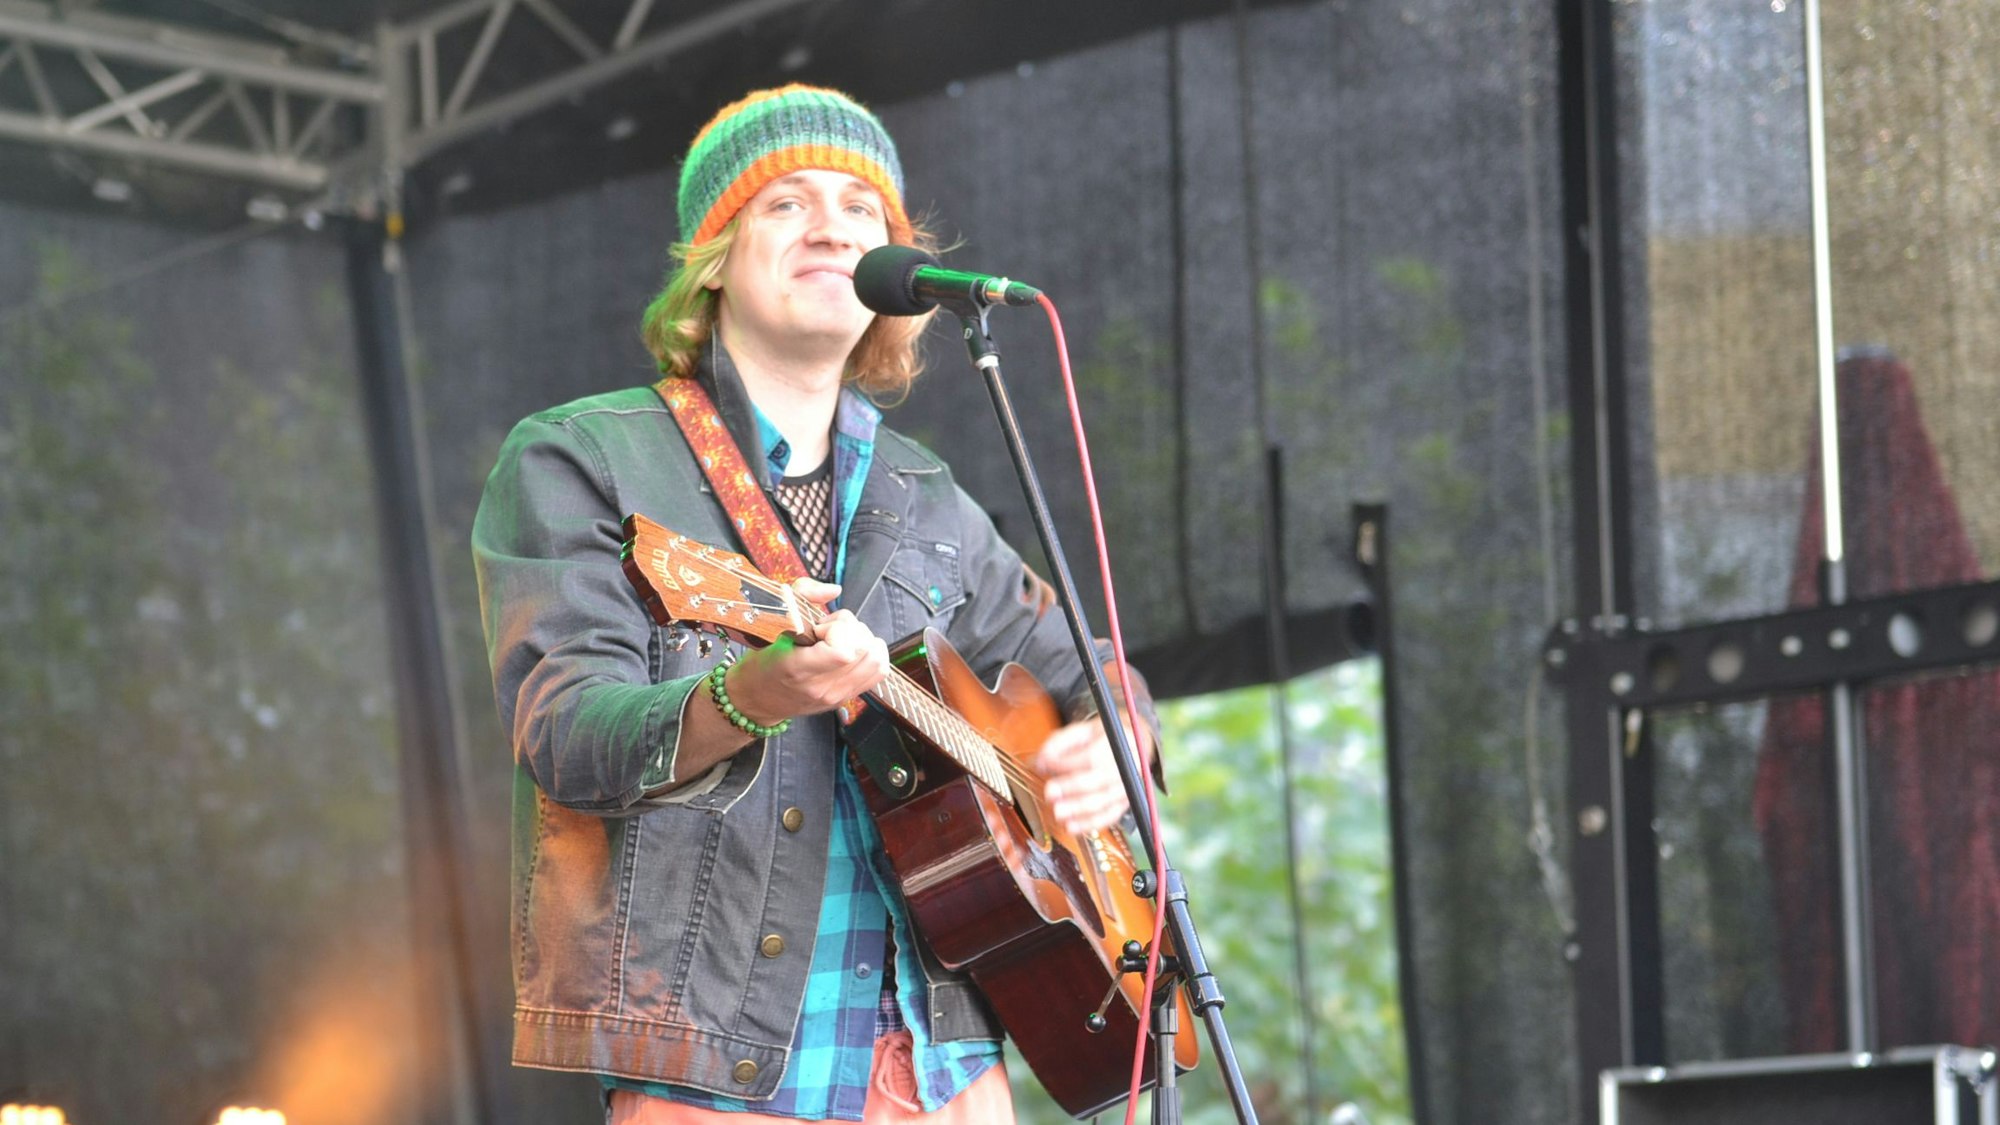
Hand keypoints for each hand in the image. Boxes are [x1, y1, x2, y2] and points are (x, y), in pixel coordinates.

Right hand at [725, 578, 889, 723]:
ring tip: (840, 640)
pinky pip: (878, 672)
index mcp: (798, 669)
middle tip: (829, 631)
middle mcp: (822, 687)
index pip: (843, 651)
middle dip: (850, 630)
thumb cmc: (763, 662)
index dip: (837, 629)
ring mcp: (837, 695)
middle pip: (864, 650)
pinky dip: (870, 654)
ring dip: (862, 641)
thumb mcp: (771, 623)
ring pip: (876, 660)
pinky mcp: (847, 697)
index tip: (818, 628)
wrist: (757, 699)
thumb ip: (802, 596)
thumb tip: (834, 589)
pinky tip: (850, 650)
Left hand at [1035, 715, 1134, 834]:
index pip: (1090, 757)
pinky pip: (1108, 817)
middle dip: (1070, 789)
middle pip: (1097, 781)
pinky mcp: (1124, 802)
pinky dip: (1088, 824)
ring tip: (1057, 812)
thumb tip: (1039, 762)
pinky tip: (1070, 826)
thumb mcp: (1080, 731)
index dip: (1065, 764)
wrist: (1130, 746)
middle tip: (1050, 793)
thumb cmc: (1101, 739)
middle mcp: (1124, 766)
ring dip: (1077, 810)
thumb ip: (1058, 744)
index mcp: (1114, 743)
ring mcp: (1126, 786)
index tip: (1045, 766)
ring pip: (1102, 802)